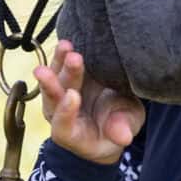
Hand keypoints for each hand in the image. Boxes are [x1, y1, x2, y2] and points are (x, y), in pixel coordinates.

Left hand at [34, 40, 143, 167]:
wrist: (115, 113)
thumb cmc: (120, 125)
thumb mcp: (126, 128)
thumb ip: (122, 129)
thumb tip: (124, 136)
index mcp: (75, 135)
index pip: (63, 126)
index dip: (66, 112)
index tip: (73, 95)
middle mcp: (62, 115)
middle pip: (54, 99)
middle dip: (60, 80)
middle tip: (73, 60)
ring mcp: (61, 96)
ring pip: (54, 80)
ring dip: (59, 63)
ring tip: (66, 46)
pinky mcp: (65, 80)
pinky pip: (59, 67)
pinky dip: (61, 56)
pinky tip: (66, 44)